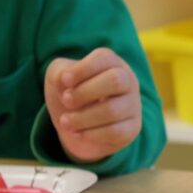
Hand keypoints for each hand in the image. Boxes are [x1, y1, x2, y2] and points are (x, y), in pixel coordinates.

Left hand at [44, 47, 141, 162]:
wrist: (78, 126)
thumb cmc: (71, 95)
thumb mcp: (59, 78)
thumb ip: (59, 73)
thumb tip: (65, 81)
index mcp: (112, 63)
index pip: (104, 58)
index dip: (82, 69)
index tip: (65, 81)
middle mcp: (128, 81)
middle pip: (115, 81)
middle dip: (84, 92)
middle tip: (66, 101)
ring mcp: (133, 105)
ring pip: (112, 110)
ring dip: (81, 118)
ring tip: (65, 121)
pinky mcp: (132, 128)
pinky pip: (115, 132)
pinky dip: (90, 134)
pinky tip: (78, 133)